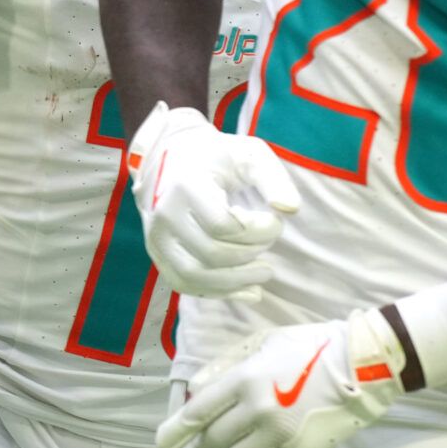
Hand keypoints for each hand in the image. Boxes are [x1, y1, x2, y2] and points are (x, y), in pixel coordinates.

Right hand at [127, 103, 300, 300]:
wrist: (171, 157)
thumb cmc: (217, 156)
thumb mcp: (249, 154)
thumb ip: (273, 178)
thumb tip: (290, 209)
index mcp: (186, 185)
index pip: (224, 225)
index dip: (259, 231)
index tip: (276, 222)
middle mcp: (165, 214)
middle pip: (211, 253)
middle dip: (250, 254)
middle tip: (270, 243)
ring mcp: (156, 237)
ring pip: (194, 275)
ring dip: (235, 281)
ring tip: (264, 273)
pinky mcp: (157, 253)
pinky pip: (183, 283)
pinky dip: (217, 292)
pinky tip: (246, 290)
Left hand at [158, 309, 405, 447]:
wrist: (361, 364)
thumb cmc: (311, 346)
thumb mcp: (264, 341)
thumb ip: (225, 364)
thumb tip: (193, 389)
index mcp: (245, 377)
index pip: (198, 411)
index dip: (176, 429)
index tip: (164, 441)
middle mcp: (256, 408)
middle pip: (212, 440)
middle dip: (202, 445)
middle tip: (205, 444)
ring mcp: (277, 435)